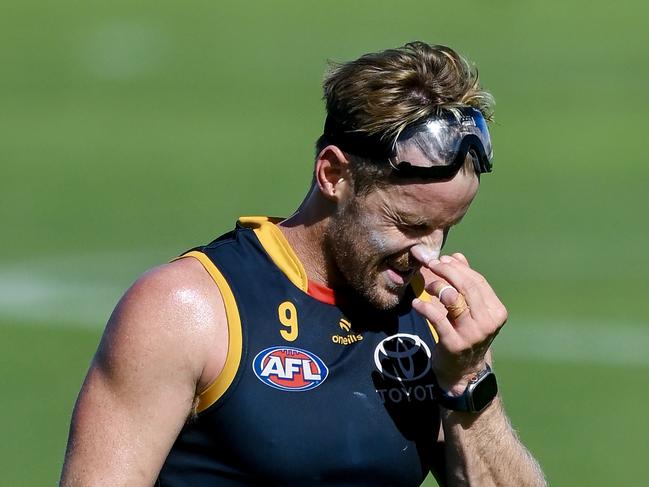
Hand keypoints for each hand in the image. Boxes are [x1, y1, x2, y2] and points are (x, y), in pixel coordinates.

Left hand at [410, 247, 506, 395]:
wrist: (462, 371)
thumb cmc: (465, 333)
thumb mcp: (470, 309)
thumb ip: (465, 283)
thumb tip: (457, 256)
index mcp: (496, 312)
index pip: (477, 281)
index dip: (458, 268)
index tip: (442, 260)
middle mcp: (488, 322)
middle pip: (466, 287)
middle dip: (446, 271)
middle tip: (431, 265)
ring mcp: (473, 334)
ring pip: (453, 299)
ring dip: (437, 286)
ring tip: (426, 286)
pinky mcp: (455, 344)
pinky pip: (437, 318)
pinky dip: (424, 306)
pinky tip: (416, 303)